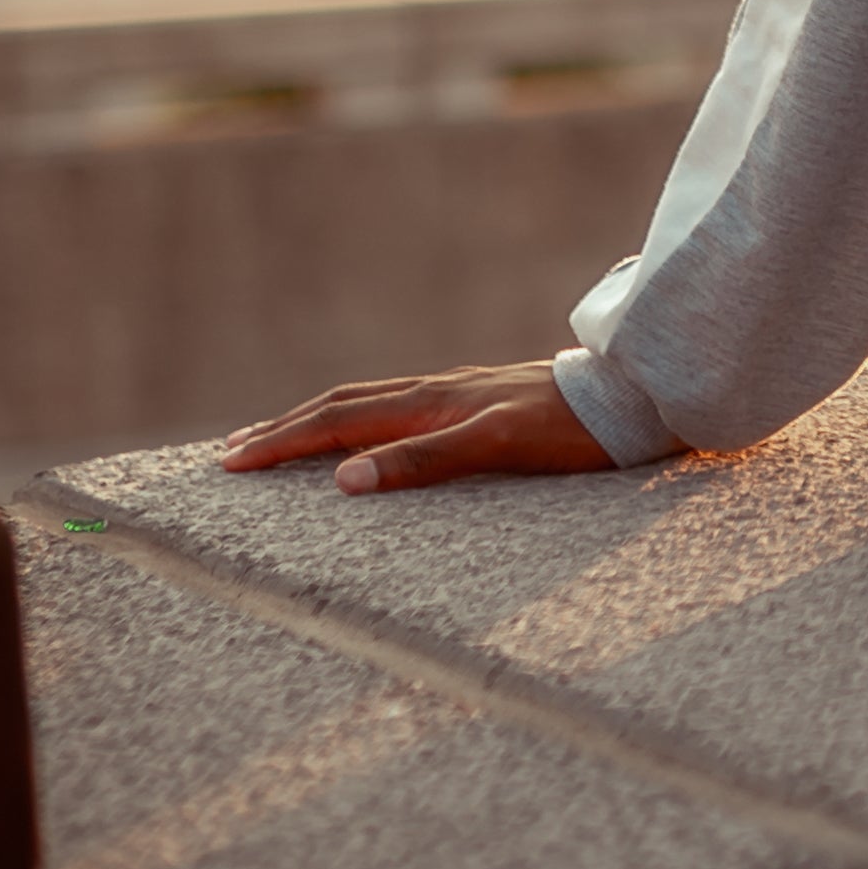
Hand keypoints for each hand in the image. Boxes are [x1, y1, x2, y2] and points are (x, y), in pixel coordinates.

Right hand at [217, 360, 614, 493]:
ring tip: (282, 435)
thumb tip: (344, 478)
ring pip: (371, 400)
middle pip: (343, 404)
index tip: (230, 462)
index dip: (281, 441)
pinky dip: (363, 418)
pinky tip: (371, 432)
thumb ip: (424, 460)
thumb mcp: (497, 447)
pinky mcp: (484, 400)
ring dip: (318, 418)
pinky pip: (402, 406)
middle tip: (232, 450)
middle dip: (284, 427)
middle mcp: (437, 391)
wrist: (637, 396)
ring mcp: (460, 392)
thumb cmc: (571, 429)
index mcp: (431, 401)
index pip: (336, 420)